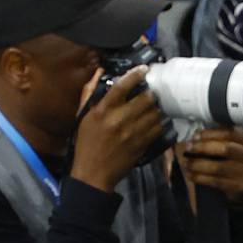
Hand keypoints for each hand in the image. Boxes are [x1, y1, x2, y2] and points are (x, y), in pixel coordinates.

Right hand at [70, 66, 166, 194]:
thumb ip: (90, 93)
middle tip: (153, 90)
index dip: (135, 75)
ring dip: (157, 107)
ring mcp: (133, 133)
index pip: (121, 86)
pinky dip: (160, 122)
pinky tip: (158, 119)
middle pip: (144, 99)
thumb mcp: (83, 116)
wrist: (94, 173)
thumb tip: (99, 72)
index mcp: (102, 111)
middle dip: (151, 92)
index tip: (144, 69)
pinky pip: (157, 129)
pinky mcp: (142, 145)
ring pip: (154, 113)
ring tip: (157, 104)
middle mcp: (119, 120)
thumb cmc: (86, 143)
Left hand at [176, 125, 242, 204]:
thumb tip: (197, 136)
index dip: (210, 134)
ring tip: (187, 164)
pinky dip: (201, 178)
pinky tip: (192, 175)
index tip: (196, 136)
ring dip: (198, 165)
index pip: (230, 133)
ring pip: (219, 167)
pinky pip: (217, 182)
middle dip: (203, 147)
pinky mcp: (241, 187)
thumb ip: (223, 136)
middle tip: (188, 148)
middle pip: (226, 149)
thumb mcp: (240, 143)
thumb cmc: (242, 159)